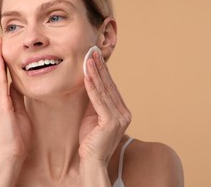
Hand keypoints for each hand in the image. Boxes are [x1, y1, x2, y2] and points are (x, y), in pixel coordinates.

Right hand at [0, 37, 31, 160]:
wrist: (11, 154)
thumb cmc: (17, 137)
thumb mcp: (20, 113)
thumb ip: (18, 99)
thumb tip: (18, 85)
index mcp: (1, 101)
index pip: (2, 77)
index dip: (2, 63)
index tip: (3, 49)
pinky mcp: (0, 106)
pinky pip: (0, 84)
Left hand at [79, 51, 131, 165]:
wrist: (92, 161)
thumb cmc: (90, 140)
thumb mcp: (93, 116)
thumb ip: (95, 101)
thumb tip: (89, 82)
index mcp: (121, 111)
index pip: (110, 86)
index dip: (102, 70)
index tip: (94, 56)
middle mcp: (124, 113)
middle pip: (109, 85)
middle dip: (99, 67)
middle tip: (93, 50)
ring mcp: (119, 117)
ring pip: (104, 90)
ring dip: (95, 72)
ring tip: (88, 58)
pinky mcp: (111, 122)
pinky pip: (98, 100)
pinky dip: (92, 87)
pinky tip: (87, 75)